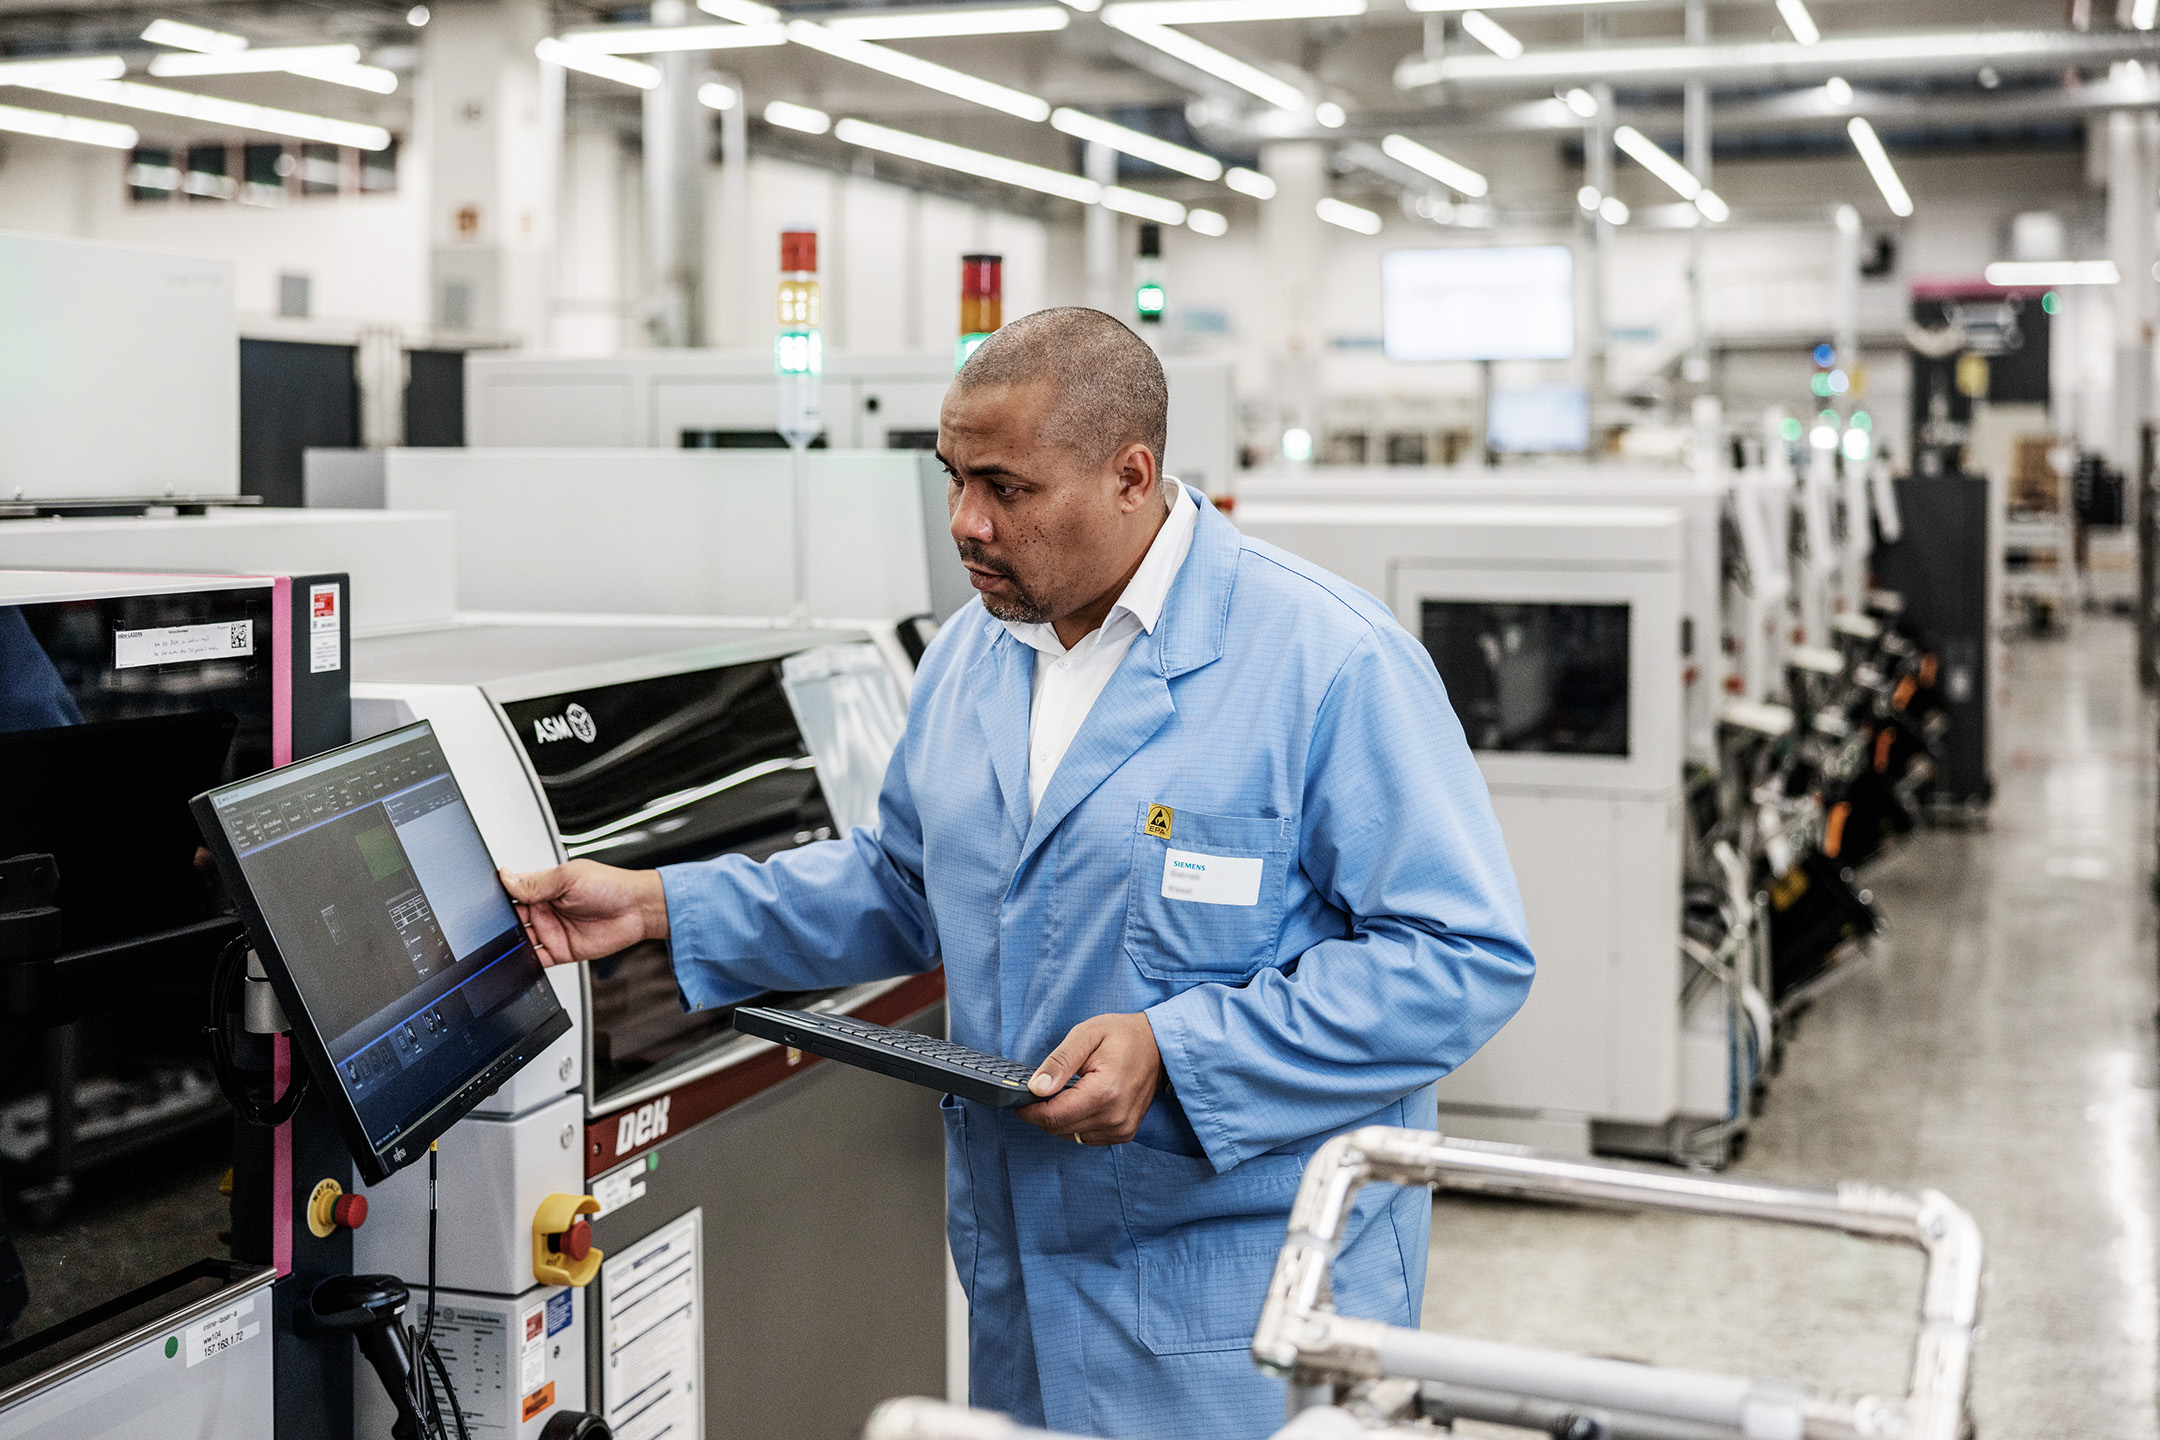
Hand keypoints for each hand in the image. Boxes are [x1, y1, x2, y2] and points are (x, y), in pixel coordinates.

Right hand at [499, 861, 668, 966]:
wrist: (638, 909)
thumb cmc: (611, 886)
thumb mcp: (570, 877)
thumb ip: (536, 882)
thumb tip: (506, 877)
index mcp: (543, 888)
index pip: (511, 894)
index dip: (499, 899)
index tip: (488, 904)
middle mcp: (544, 910)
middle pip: (511, 920)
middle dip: (502, 924)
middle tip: (500, 925)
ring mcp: (551, 931)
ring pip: (519, 941)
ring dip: (510, 944)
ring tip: (505, 943)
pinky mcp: (560, 951)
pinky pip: (535, 960)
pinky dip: (524, 962)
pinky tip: (518, 960)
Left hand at [1018, 1013, 1165, 1146]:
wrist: (1159, 1045)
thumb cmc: (1123, 1035)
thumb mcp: (1085, 1035)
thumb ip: (1059, 1062)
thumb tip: (1036, 1088)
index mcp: (1104, 1092)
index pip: (1054, 1116)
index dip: (1030, 1110)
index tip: (1020, 1100)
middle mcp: (1114, 1117)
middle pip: (1059, 1129)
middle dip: (1043, 1112)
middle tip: (1042, 1089)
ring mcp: (1121, 1128)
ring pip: (1071, 1135)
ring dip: (1061, 1118)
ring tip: (1068, 1091)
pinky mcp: (1124, 1133)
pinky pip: (1086, 1137)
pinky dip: (1077, 1123)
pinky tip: (1082, 1102)